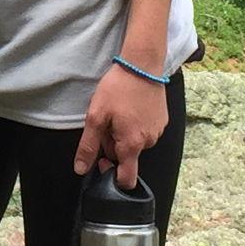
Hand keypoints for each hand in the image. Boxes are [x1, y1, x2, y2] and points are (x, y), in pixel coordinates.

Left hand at [74, 63, 169, 188]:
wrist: (142, 65)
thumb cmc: (117, 89)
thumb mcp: (96, 116)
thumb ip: (88, 146)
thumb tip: (81, 169)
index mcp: (132, 145)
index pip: (127, 179)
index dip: (112, 176)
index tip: (101, 160)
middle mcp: (148, 142)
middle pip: (127, 157)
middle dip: (113, 145)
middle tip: (106, 123)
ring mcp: (158, 131)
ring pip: (135, 143)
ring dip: (124, 134)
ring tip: (118, 111)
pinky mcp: (163, 120)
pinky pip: (145, 131)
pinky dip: (135, 125)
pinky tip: (130, 107)